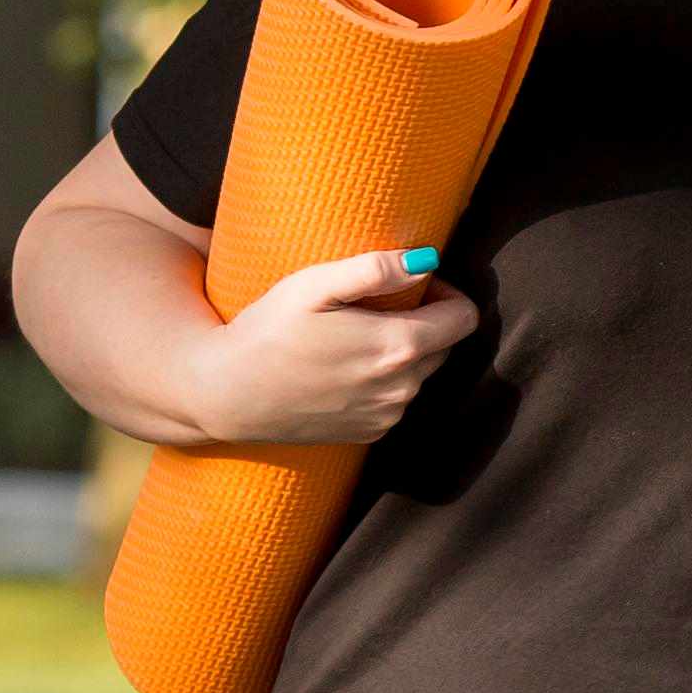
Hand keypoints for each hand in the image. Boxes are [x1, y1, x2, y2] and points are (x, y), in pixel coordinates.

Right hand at [184, 246, 477, 445]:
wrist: (227, 394)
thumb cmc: (266, 331)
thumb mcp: (312, 286)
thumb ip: (374, 269)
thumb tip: (427, 259)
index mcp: (399, 346)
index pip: (464, 317)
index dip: (445, 293)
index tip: (414, 284)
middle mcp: (404, 388)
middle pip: (445, 345)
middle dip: (424, 321)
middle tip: (375, 307)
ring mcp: (388, 415)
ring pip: (421, 373)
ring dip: (404, 352)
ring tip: (354, 337)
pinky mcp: (371, 433)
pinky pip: (396, 399)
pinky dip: (383, 381)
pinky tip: (343, 369)